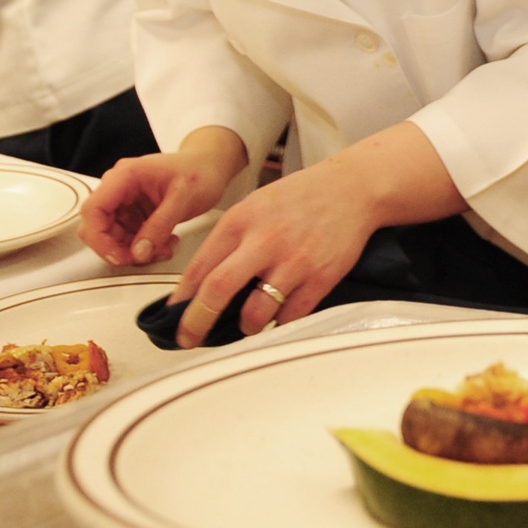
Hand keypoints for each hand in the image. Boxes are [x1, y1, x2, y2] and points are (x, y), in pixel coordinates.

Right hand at [79, 128, 242, 267]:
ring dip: (135, 250)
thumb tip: (139, 252)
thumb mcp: (184, 198)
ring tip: (163, 249)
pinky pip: (128, 237)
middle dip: (120, 248)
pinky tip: (165, 244)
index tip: (118, 257)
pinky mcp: (135, 212)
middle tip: (145, 257)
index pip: (94, 210)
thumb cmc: (200, 171)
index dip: (99, 238)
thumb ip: (160, 225)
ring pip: (113, 236)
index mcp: (125, 176)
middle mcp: (120, 187)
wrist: (212, 166)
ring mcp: (126, 200)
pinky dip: (144, 247)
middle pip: (99, 227)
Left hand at [165, 158, 379, 345]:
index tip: (175, 315)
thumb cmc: (300, 198)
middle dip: (196, 323)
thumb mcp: (254, 206)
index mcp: (241, 221)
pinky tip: (279, 314)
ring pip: (255, 313)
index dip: (181, 300)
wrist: (352, 188)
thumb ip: (228, 239)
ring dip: (245, 327)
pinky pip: (290, 316)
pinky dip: (280, 322)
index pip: (198, 268)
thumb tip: (200, 281)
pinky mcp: (321, 277)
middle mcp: (264, 241)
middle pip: (217, 291)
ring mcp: (294, 261)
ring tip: (247, 324)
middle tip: (190, 338)